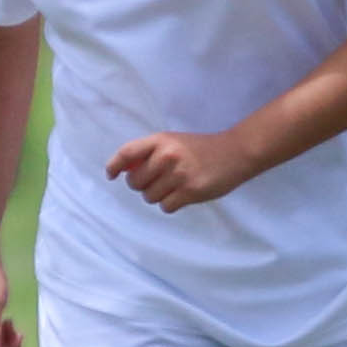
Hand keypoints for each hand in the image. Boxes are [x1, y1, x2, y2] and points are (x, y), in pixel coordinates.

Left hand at [104, 127, 260, 212]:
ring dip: (157, 196)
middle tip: (156, 181)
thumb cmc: (201, 148)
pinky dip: (171, 204)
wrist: (235, 153)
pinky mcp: (190, 192)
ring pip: (149, 197)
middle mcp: (167, 156)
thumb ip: (151, 152)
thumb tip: (125, 171)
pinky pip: (165, 207)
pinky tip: (182, 195)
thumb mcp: (174, 141)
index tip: (111, 174)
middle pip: (135, 182)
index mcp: (161, 140)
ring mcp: (178, 174)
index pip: (127, 153)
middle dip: (141, 185)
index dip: (114, 165)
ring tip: (173, 187)